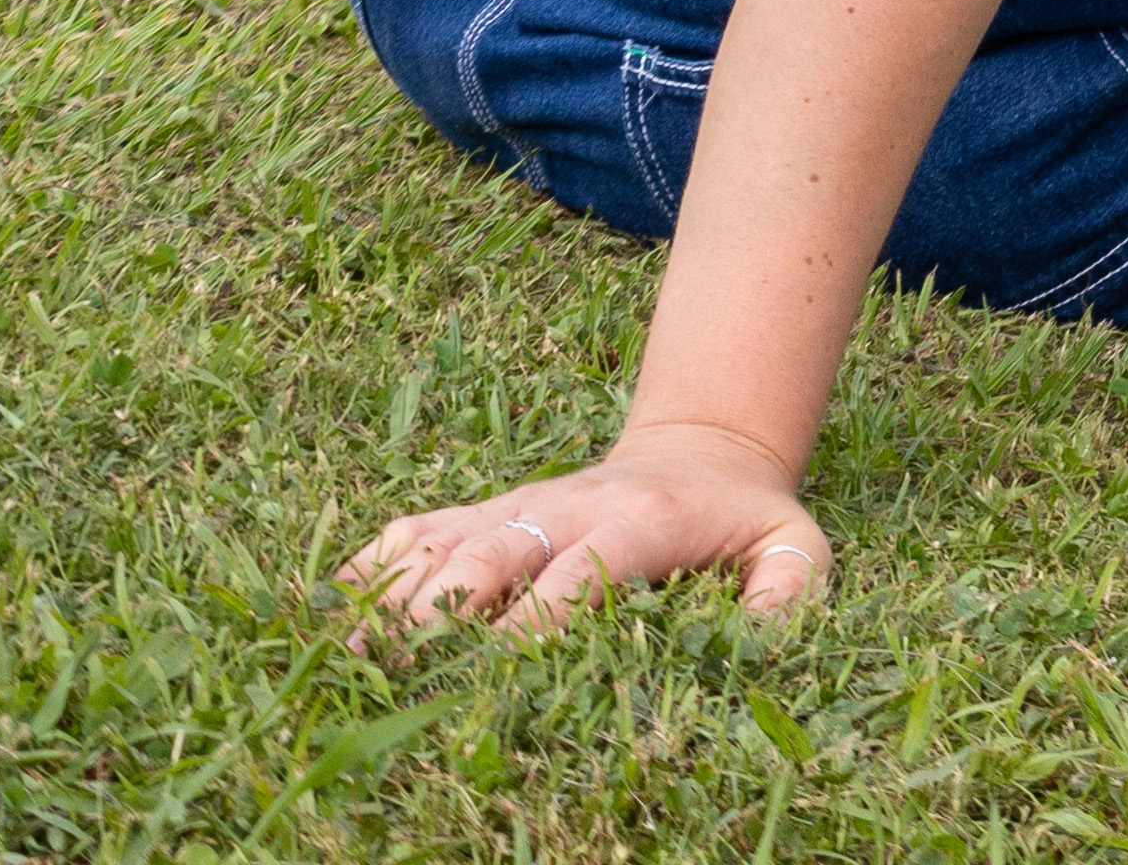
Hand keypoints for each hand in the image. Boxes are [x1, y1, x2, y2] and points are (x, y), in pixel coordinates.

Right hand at [344, 419, 829, 633]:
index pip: (576, 574)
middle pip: (488, 555)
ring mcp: (516, 504)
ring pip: (438, 544)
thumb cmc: (743, 516)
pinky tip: (333, 619)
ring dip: (393, 599)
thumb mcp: (794, 542)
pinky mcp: (484, 511)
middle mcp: (565, 506)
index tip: (497, 676)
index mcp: (639, 520)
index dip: (534, 624)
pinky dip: (369, 570)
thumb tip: (761, 636)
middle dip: (444, 613)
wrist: (703, 451)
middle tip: (400, 674)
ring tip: (350, 661)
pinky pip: (413, 532)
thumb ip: (790, 587)